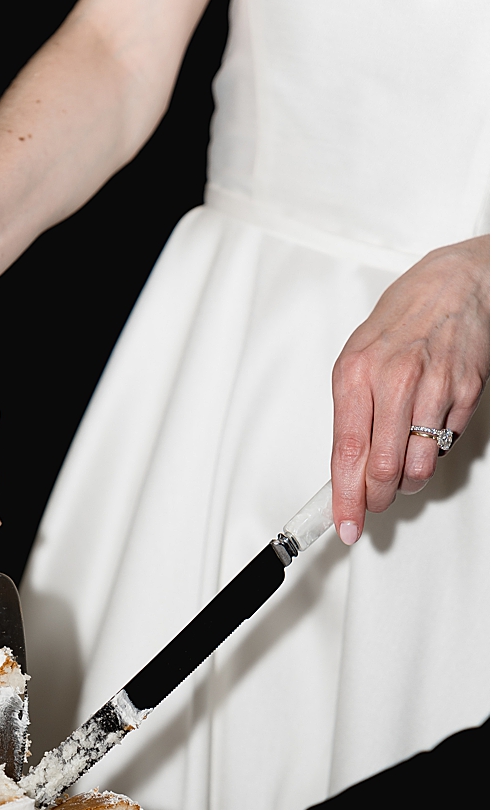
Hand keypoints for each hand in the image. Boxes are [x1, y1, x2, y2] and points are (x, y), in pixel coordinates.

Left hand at [331, 235, 488, 543]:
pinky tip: (426, 435)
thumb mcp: (356, 361)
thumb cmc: (400, 322)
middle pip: (384, 466)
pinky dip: (434, 451)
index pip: (347, 452)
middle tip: (372, 504)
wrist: (453, 285)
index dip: (346, 497)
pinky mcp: (466, 392)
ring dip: (408, 480)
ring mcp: (435, 388)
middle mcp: (395, 381)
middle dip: (376, 497)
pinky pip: (447, 443)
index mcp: (356, 375)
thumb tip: (347, 465)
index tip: (344, 523)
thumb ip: (350, 413)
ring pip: (420, 462)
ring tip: (401, 472)